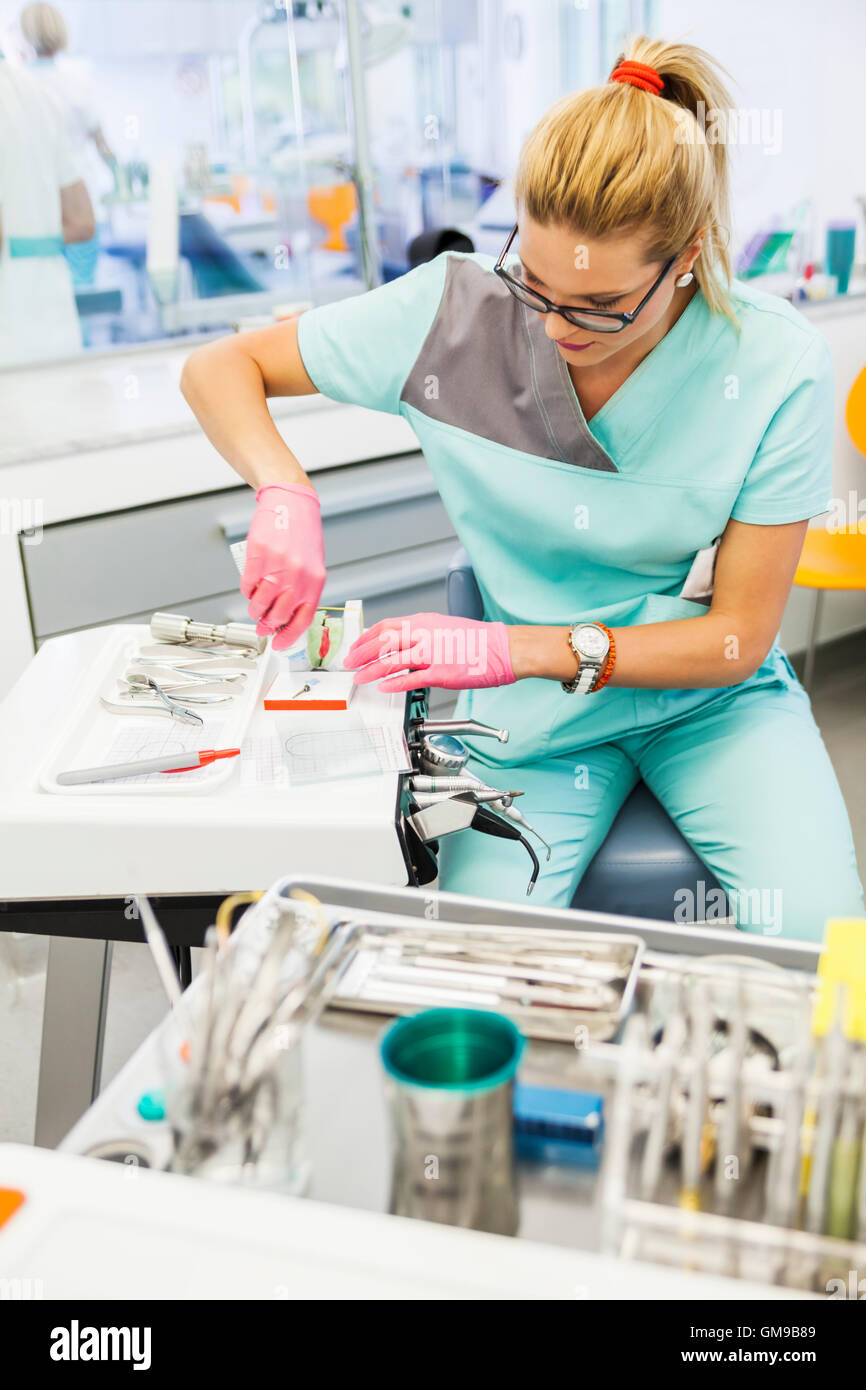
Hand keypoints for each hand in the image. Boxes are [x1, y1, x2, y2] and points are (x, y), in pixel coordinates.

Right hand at [241, 482, 325, 650]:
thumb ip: (302, 591)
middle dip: (266, 626)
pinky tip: (250, 588)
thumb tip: (287, 617)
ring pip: (259, 603)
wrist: (292, 504)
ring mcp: (276, 566)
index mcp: (314, 582)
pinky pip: (247, 584)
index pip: (301, 620)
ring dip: (254, 610)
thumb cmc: (302, 536)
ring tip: (255, 607)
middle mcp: (296, 576)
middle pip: (277, 615)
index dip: (287, 637)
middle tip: (261, 627)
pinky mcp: (258, 555)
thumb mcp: (312, 567)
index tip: (278, 644)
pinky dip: (246, 590)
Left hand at [344, 613, 515, 692]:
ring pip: (392, 660)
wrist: (502, 648)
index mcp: (424, 622)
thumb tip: (401, 644)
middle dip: (361, 653)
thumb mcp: (443, 627)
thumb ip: (420, 635)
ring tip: (359, 678)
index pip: (386, 626)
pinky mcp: (441, 673)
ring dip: (371, 670)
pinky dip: (394, 683)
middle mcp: (425, 634)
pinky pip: (411, 679)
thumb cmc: (476, 640)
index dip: (366, 638)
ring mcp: (432, 653)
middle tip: (349, 663)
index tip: (356, 647)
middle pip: (383, 642)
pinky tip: (383, 688)